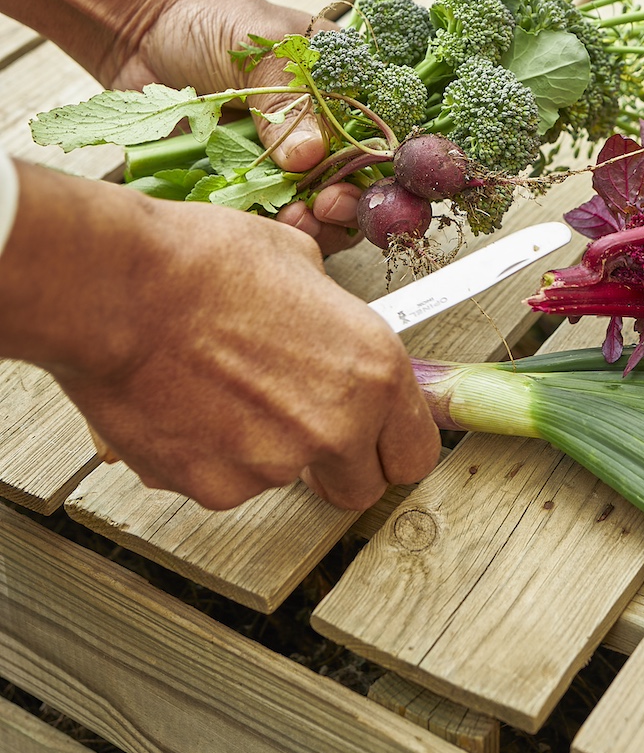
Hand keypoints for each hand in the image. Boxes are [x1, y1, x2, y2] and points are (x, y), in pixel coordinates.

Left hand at [0, 0, 359, 250]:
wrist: (135, 28)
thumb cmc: (208, 20)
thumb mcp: (257, 48)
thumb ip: (287, 100)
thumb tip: (309, 157)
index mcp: (343, 88)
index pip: (381, 138)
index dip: (378, 171)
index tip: (350, 186)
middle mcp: (320, 128)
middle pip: (355, 186)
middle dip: (344, 208)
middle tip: (318, 210)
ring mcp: (282, 160)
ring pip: (314, 212)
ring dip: (307, 226)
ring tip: (286, 221)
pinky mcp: (242, 183)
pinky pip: (263, 218)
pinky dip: (263, 229)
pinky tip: (252, 224)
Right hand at [2, 163, 440, 509]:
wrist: (120, 289)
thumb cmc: (201, 264)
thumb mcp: (299, 262)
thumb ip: (331, 318)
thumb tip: (326, 329)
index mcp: (373, 371)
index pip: (414, 454)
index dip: (391, 447)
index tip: (375, 441)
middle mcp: (335, 427)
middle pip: (357, 489)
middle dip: (334, 467)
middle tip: (296, 422)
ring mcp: (273, 465)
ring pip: (280, 479)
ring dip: (260, 449)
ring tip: (220, 387)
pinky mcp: (212, 487)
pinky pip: (223, 481)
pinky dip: (208, 455)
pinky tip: (188, 404)